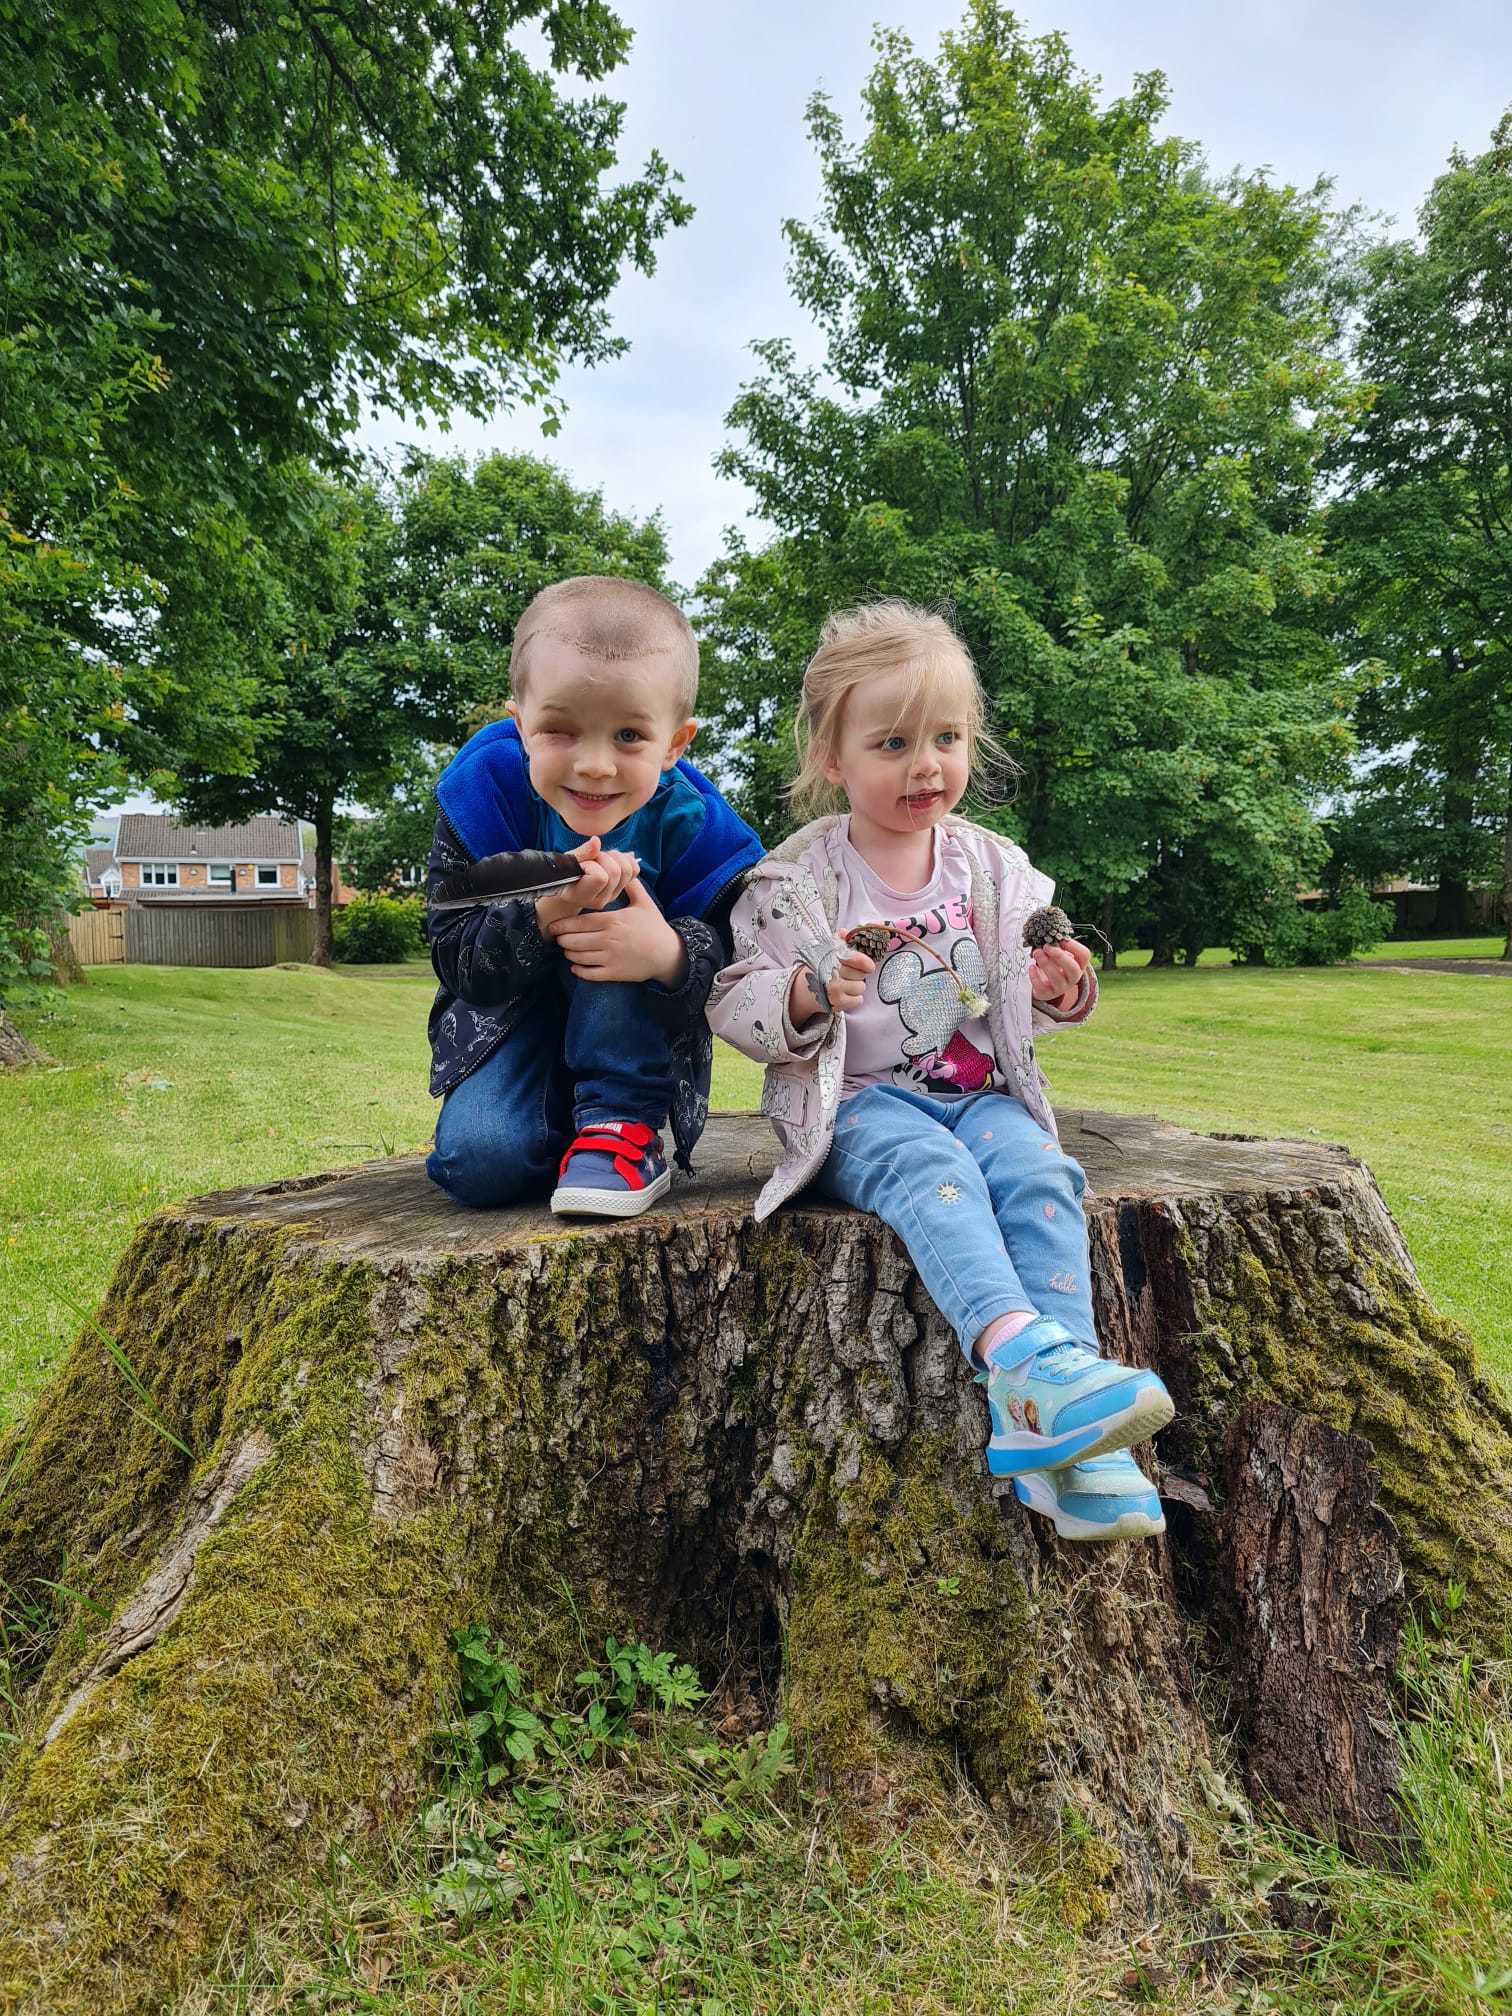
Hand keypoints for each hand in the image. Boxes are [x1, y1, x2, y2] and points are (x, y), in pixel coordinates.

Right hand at [534, 835, 639, 929]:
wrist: (566, 886)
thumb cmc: (563, 873)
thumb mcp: (566, 861)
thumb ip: (581, 853)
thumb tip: (596, 841)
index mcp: (582, 896)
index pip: (600, 878)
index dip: (592, 864)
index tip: (582, 864)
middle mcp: (600, 900)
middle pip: (616, 871)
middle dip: (604, 857)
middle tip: (592, 858)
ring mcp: (612, 895)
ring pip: (627, 869)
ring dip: (614, 857)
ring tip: (600, 858)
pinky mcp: (621, 888)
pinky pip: (635, 870)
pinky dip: (625, 859)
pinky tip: (612, 859)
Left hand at [545, 876, 686, 985]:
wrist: (668, 953)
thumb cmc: (655, 927)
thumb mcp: (645, 903)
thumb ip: (631, 886)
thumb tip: (624, 868)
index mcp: (613, 920)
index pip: (579, 923)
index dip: (562, 925)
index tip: (553, 926)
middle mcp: (609, 939)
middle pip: (574, 941)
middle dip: (562, 940)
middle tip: (558, 938)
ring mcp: (611, 957)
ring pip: (578, 957)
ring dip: (568, 954)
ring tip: (567, 949)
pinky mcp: (614, 973)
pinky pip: (589, 974)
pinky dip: (578, 971)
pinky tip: (575, 967)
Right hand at [790, 947, 872, 1024]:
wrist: (802, 989)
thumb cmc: (818, 969)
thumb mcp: (824, 952)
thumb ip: (837, 941)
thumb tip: (845, 932)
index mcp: (830, 958)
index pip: (856, 959)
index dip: (866, 963)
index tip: (869, 966)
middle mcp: (832, 973)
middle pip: (861, 974)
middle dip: (858, 975)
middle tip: (848, 975)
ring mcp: (834, 989)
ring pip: (861, 987)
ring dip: (855, 987)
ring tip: (845, 985)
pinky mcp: (836, 1002)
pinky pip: (858, 1000)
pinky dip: (854, 999)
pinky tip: (845, 994)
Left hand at [1029, 937, 1091, 1009]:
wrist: (1045, 985)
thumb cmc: (1054, 965)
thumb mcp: (1059, 956)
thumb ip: (1057, 947)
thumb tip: (1049, 937)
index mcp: (1079, 965)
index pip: (1084, 955)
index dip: (1074, 946)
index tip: (1061, 939)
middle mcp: (1073, 978)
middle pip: (1073, 969)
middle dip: (1059, 956)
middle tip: (1046, 946)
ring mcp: (1061, 987)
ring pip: (1057, 978)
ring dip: (1045, 963)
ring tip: (1036, 952)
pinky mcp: (1047, 994)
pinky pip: (1042, 987)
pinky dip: (1035, 976)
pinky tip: (1032, 966)